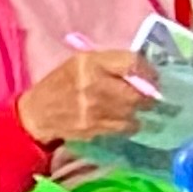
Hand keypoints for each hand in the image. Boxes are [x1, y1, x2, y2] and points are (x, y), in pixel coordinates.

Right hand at [18, 47, 154, 145]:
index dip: (148, 70)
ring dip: (139, 111)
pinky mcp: (96, 129)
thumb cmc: (62, 83)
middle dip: (148, 95)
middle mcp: (95, 86)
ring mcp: (96, 111)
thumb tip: (141, 69)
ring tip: (136, 107)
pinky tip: (124, 119)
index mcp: (91, 63)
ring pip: (134, 113)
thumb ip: (110, 63)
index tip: (153, 75)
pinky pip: (125, 127)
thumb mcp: (81, 62)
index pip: (131, 63)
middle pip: (137, 93)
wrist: (39, 113)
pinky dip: (129, 124)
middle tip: (150, 95)